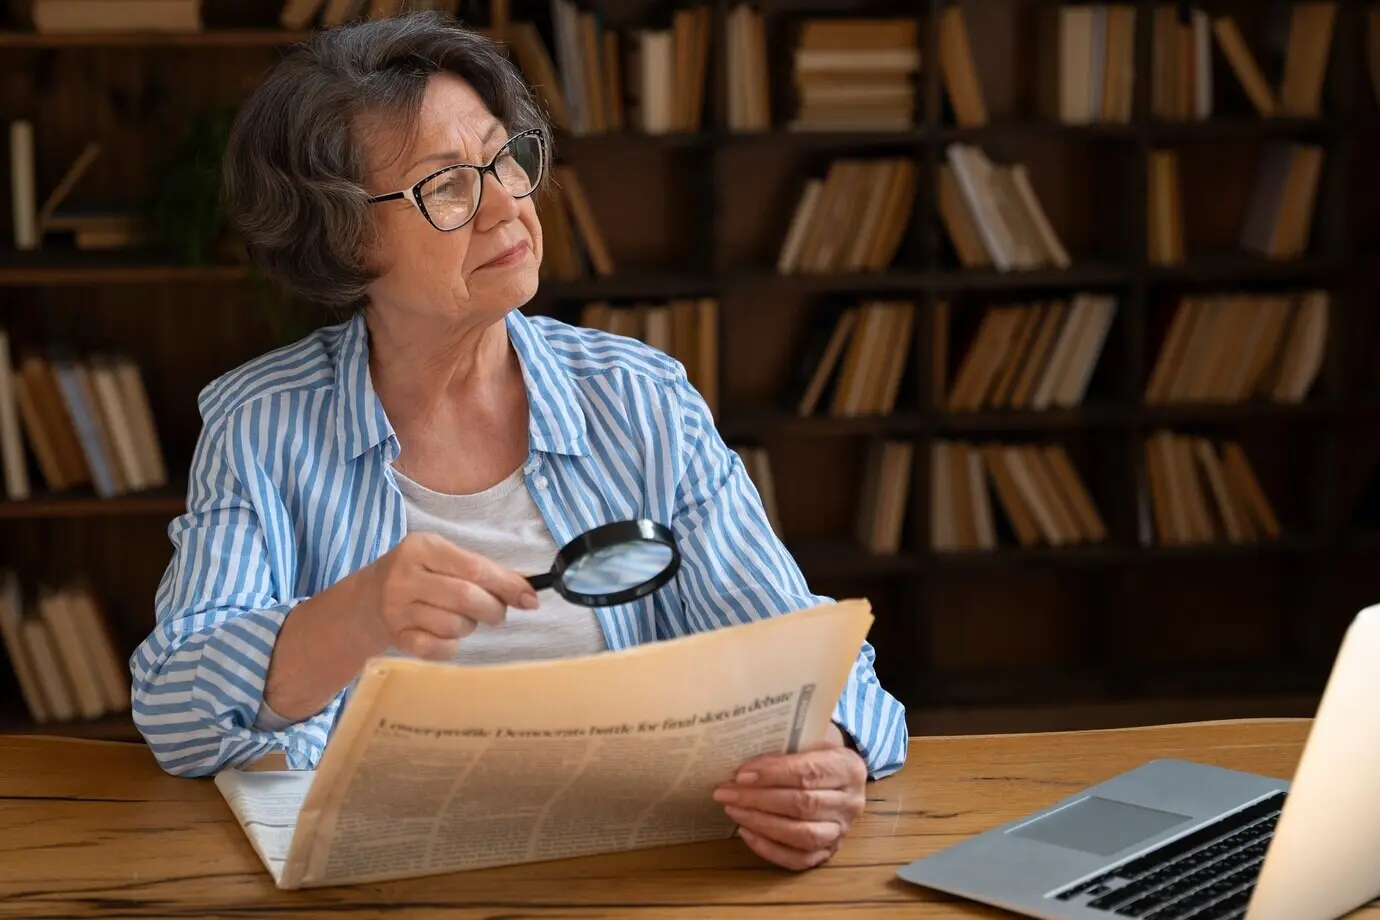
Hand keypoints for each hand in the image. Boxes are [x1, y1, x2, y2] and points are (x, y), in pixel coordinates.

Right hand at [362, 532, 538, 658]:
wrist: (367, 600)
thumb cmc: (421, 575)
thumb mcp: (444, 559)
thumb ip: (483, 570)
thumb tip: (527, 593)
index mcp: (422, 547)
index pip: (475, 568)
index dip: (508, 585)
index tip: (530, 599)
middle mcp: (405, 576)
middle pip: (466, 597)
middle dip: (492, 609)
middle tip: (495, 612)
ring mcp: (396, 609)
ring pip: (454, 625)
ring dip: (469, 626)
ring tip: (461, 618)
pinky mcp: (396, 637)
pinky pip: (438, 648)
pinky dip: (452, 646)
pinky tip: (446, 635)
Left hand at [713, 724, 866, 869]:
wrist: (839, 776)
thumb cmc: (815, 753)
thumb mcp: (808, 740)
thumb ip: (783, 749)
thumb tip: (743, 767)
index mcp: (848, 768)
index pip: (808, 773)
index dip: (773, 774)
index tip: (741, 775)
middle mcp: (851, 802)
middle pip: (802, 804)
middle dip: (758, 799)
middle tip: (726, 793)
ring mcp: (841, 831)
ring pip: (802, 834)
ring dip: (761, 823)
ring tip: (732, 810)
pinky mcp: (829, 852)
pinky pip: (799, 859)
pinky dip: (769, 848)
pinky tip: (746, 833)